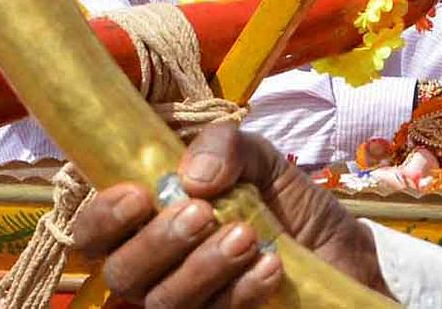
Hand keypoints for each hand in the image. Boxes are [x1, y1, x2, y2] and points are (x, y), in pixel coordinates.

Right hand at [71, 122, 386, 306]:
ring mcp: (191, 304)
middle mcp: (161, 270)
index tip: (138, 196)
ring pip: (162, 302)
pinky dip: (241, 292)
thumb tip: (194, 174)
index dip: (102, 218)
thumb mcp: (266, 162)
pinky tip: (270, 266)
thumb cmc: (290, 209)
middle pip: (122, 273)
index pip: (96, 232)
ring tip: (247, 236)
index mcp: (154, 223)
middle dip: (158, 241)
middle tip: (202, 213)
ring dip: (203, 266)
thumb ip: (228, 148)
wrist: (346, 255)